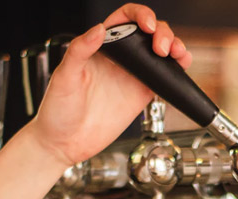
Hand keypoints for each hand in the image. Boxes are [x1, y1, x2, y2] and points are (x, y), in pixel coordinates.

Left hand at [28, 4, 191, 165]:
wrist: (64, 144)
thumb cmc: (57, 110)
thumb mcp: (64, 76)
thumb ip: (79, 50)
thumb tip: (99, 29)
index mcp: (100, 46)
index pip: (125, 19)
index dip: (140, 15)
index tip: (147, 26)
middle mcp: (119, 58)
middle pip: (149, 32)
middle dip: (163, 32)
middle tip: (162, 48)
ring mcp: (132, 76)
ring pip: (161, 53)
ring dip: (176, 47)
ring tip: (178, 55)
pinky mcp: (141, 96)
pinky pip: (164, 79)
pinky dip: (177, 72)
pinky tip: (180, 71)